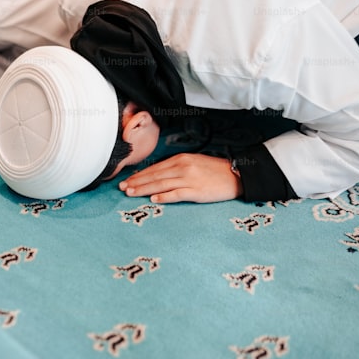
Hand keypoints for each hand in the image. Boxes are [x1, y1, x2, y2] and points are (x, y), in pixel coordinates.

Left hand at [118, 154, 241, 203]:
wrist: (236, 175)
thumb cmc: (214, 170)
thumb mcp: (193, 162)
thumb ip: (176, 167)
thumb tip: (158, 175)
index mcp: (181, 159)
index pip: (155, 168)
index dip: (139, 175)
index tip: (127, 180)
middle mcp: (182, 167)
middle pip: (155, 175)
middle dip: (136, 182)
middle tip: (122, 187)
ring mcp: (189, 179)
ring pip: (161, 184)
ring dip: (144, 189)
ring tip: (131, 193)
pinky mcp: (196, 191)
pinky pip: (177, 194)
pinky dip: (164, 196)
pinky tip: (153, 199)